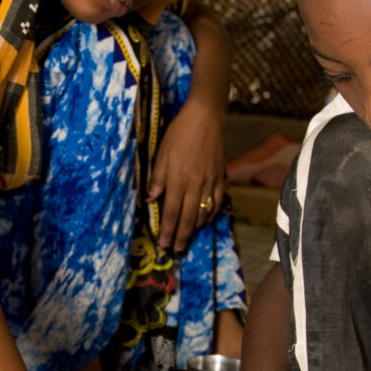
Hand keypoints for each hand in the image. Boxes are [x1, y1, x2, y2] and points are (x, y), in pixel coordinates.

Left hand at [147, 98, 224, 253]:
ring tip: (188, 240)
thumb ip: (157, 178)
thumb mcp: (161, 154)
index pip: (171, 212)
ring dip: (195, 229)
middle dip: (181, 237)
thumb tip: (151, 200)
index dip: (167, 230)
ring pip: (202, 213)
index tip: (163, 244)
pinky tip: (205, 221)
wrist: (205, 119)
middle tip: (175, 251)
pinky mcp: (219, 178)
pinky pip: (216, 202)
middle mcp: (194, 185)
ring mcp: (209, 183)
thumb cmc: (179, 134)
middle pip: (187, 218)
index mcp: (177, 180)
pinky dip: (210, 215)